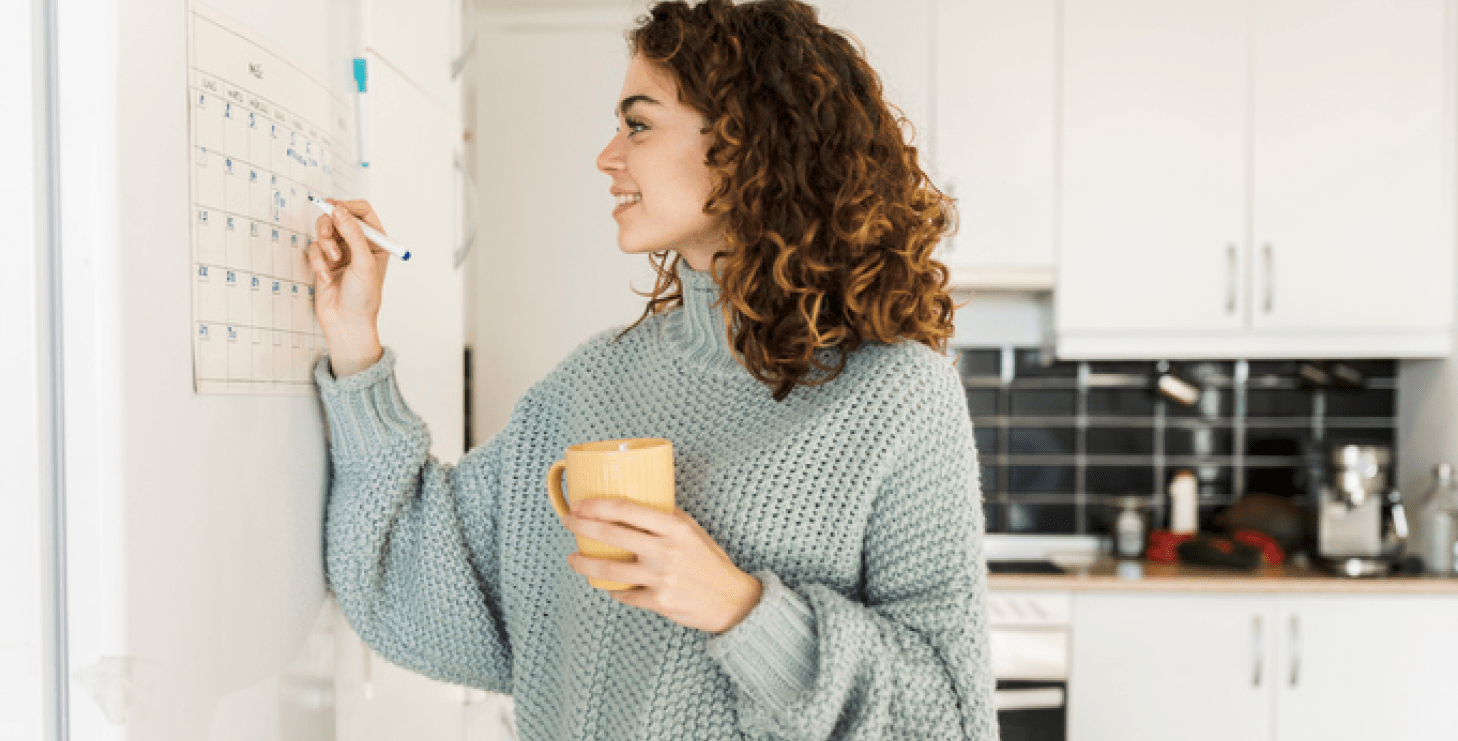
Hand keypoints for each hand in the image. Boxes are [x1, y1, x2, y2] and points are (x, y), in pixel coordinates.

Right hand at [307, 199, 388, 373]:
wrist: (347, 324)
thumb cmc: (364, 298)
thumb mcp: (363, 262)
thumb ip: (352, 233)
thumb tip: (339, 209)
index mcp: (376, 242)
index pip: (362, 212)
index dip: (347, 206)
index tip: (333, 207)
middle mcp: (358, 245)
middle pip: (339, 217)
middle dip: (330, 225)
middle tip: (328, 235)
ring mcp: (341, 253)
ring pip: (324, 231)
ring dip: (324, 244)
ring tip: (331, 261)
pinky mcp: (324, 262)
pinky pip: (314, 249)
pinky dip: (317, 261)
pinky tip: (326, 277)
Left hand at [561, 499, 763, 634]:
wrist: (732, 601)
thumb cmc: (710, 562)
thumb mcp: (693, 531)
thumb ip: (667, 518)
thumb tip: (636, 504)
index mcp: (674, 527)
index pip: (627, 510)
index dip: (598, 505)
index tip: (580, 503)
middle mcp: (666, 551)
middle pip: (612, 535)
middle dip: (582, 526)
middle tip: (568, 522)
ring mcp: (661, 578)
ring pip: (610, 571)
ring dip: (585, 564)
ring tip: (573, 558)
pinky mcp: (659, 602)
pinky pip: (625, 595)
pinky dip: (613, 591)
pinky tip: (606, 586)